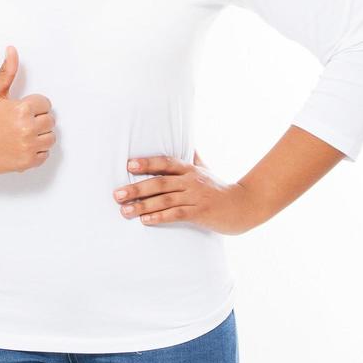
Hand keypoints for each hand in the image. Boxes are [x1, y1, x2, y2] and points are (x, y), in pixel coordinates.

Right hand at [0, 46, 54, 173]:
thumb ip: (7, 72)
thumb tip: (12, 50)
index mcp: (22, 109)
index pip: (45, 103)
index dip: (34, 106)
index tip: (21, 110)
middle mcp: (27, 128)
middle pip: (50, 121)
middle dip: (38, 120)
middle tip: (20, 123)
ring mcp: (27, 146)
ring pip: (50, 138)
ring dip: (40, 136)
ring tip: (23, 134)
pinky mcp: (26, 162)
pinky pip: (45, 155)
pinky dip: (36, 152)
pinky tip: (22, 146)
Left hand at [112, 152, 261, 234]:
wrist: (245, 206)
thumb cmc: (221, 189)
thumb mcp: (207, 169)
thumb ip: (195, 157)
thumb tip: (189, 142)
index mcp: (190, 169)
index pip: (165, 163)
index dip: (146, 163)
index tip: (128, 165)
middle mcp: (191, 181)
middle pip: (159, 183)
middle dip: (136, 188)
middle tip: (116, 194)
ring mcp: (196, 196)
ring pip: (165, 200)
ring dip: (142, 206)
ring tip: (125, 211)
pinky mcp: (201, 212)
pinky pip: (177, 214)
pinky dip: (160, 217)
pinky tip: (145, 221)